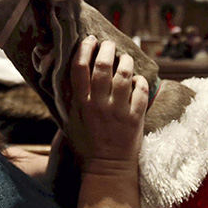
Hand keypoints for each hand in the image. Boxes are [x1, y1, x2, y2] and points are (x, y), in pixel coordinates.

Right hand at [64, 36, 147, 172]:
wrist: (107, 167)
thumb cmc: (86, 142)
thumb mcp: (70, 119)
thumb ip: (68, 97)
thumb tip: (66, 72)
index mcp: (80, 103)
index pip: (79, 67)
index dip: (84, 48)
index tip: (90, 40)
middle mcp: (98, 104)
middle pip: (103, 65)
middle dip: (107, 49)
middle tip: (109, 44)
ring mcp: (118, 111)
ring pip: (124, 74)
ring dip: (125, 61)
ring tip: (124, 58)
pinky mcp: (135, 118)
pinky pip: (141, 90)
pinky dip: (140, 81)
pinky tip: (136, 80)